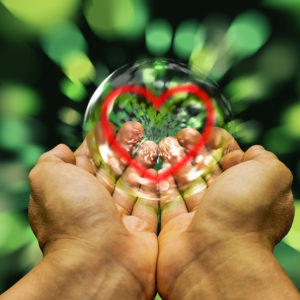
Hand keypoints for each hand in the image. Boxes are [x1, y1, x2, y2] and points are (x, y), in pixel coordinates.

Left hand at [3, 121, 158, 299]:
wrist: (99, 265)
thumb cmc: (72, 217)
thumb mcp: (47, 178)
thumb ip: (51, 160)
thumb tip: (62, 149)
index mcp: (74, 193)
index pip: (89, 161)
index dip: (102, 142)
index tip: (114, 126)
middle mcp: (96, 206)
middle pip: (114, 170)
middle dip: (126, 148)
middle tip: (138, 128)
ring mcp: (120, 219)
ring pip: (134, 184)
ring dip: (143, 162)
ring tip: (153, 142)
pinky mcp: (142, 230)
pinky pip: (152, 203)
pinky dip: (158, 185)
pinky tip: (165, 167)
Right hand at [157, 127, 297, 298]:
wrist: (215, 259)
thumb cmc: (244, 212)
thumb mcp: (270, 175)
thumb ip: (264, 159)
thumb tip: (253, 152)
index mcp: (247, 192)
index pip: (232, 161)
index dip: (219, 143)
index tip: (206, 131)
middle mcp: (224, 205)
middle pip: (205, 170)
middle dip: (193, 150)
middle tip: (180, 135)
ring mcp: (198, 217)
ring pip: (184, 183)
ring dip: (174, 162)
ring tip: (164, 144)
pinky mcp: (176, 227)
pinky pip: (166, 200)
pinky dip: (160, 183)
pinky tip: (154, 166)